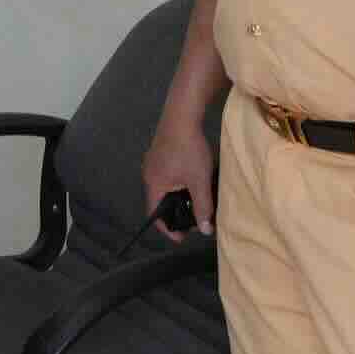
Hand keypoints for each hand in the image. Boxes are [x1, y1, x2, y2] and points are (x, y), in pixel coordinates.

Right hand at [138, 116, 216, 237]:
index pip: (155, 215)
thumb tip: (206, 230)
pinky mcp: (159, 153)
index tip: (183, 237)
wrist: (182, 116)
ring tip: (197, 201)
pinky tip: (193, 182)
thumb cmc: (189, 150)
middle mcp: (148, 175)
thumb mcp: (199, 181)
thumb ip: (202, 207)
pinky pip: (166, 177)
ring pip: (164, 189)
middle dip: (176, 213)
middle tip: (196, 219)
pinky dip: (178, 186)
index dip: (168, 229)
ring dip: (179, 198)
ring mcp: (152, 162)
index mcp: (154, 185)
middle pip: (159, 202)